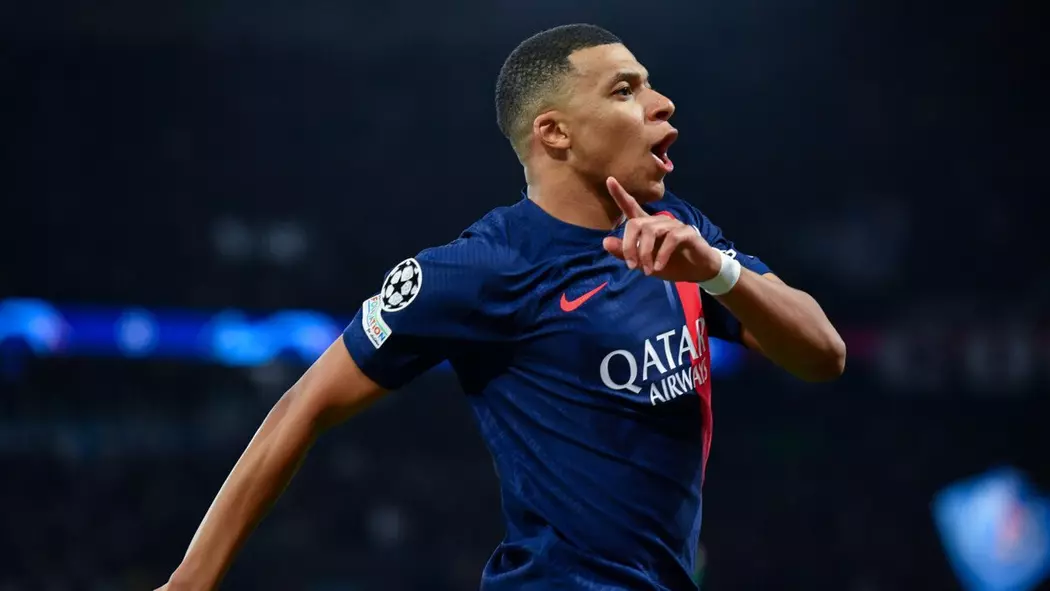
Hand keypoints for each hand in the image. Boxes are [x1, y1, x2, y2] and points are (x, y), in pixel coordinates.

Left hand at [602, 177, 720, 282]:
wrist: (697, 271)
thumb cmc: (670, 264)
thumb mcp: (643, 263)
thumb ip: (625, 253)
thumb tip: (605, 242)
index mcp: (647, 226)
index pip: (631, 207)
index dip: (620, 194)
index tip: (609, 180)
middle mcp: (659, 221)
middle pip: (636, 223)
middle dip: (629, 245)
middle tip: (631, 266)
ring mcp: (673, 225)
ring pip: (651, 231)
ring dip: (645, 252)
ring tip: (647, 270)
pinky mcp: (687, 232)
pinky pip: (671, 238)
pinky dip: (662, 254)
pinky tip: (658, 267)